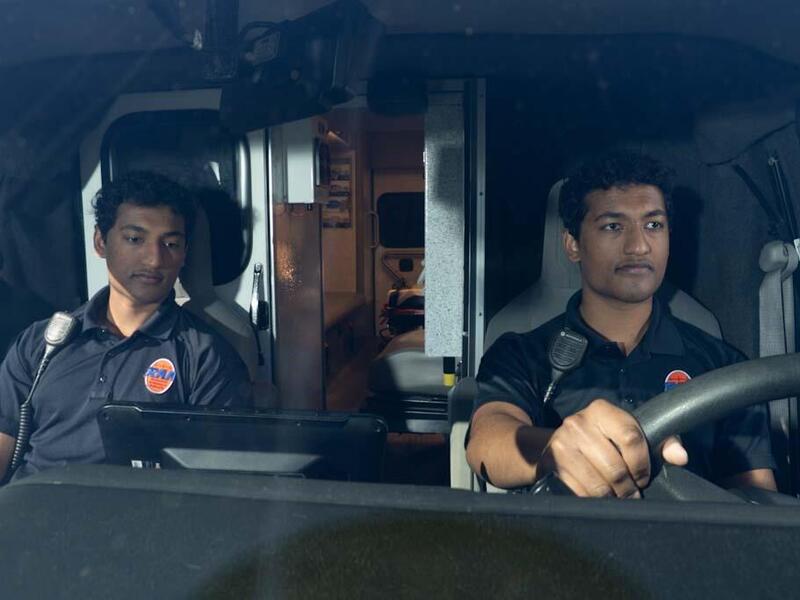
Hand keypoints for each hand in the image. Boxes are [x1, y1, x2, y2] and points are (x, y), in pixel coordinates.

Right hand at [536, 398, 687, 497]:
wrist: (559, 443)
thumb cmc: (605, 440)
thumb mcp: (632, 434)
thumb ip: (662, 442)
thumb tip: (681, 457)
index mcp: (601, 410)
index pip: (630, 437)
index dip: (642, 464)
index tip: (642, 477)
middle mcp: (578, 422)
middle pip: (615, 466)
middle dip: (628, 487)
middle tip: (631, 493)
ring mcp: (562, 443)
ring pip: (598, 484)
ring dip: (612, 497)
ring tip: (616, 496)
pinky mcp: (551, 463)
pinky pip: (580, 491)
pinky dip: (592, 500)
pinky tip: (598, 496)